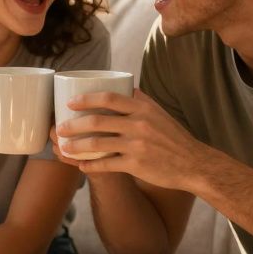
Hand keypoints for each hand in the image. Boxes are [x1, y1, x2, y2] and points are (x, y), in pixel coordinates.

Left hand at [53, 89, 206, 189]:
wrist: (194, 164)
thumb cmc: (174, 138)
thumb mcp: (159, 113)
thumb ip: (141, 101)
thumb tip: (125, 87)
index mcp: (143, 108)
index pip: (109, 98)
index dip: (86, 99)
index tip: (70, 103)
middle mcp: (139, 124)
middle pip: (97, 121)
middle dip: (73, 125)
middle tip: (59, 128)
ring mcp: (137, 145)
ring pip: (98, 145)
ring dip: (76, 147)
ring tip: (64, 148)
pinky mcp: (136, 165)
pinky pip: (107, 165)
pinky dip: (90, 166)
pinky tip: (81, 166)